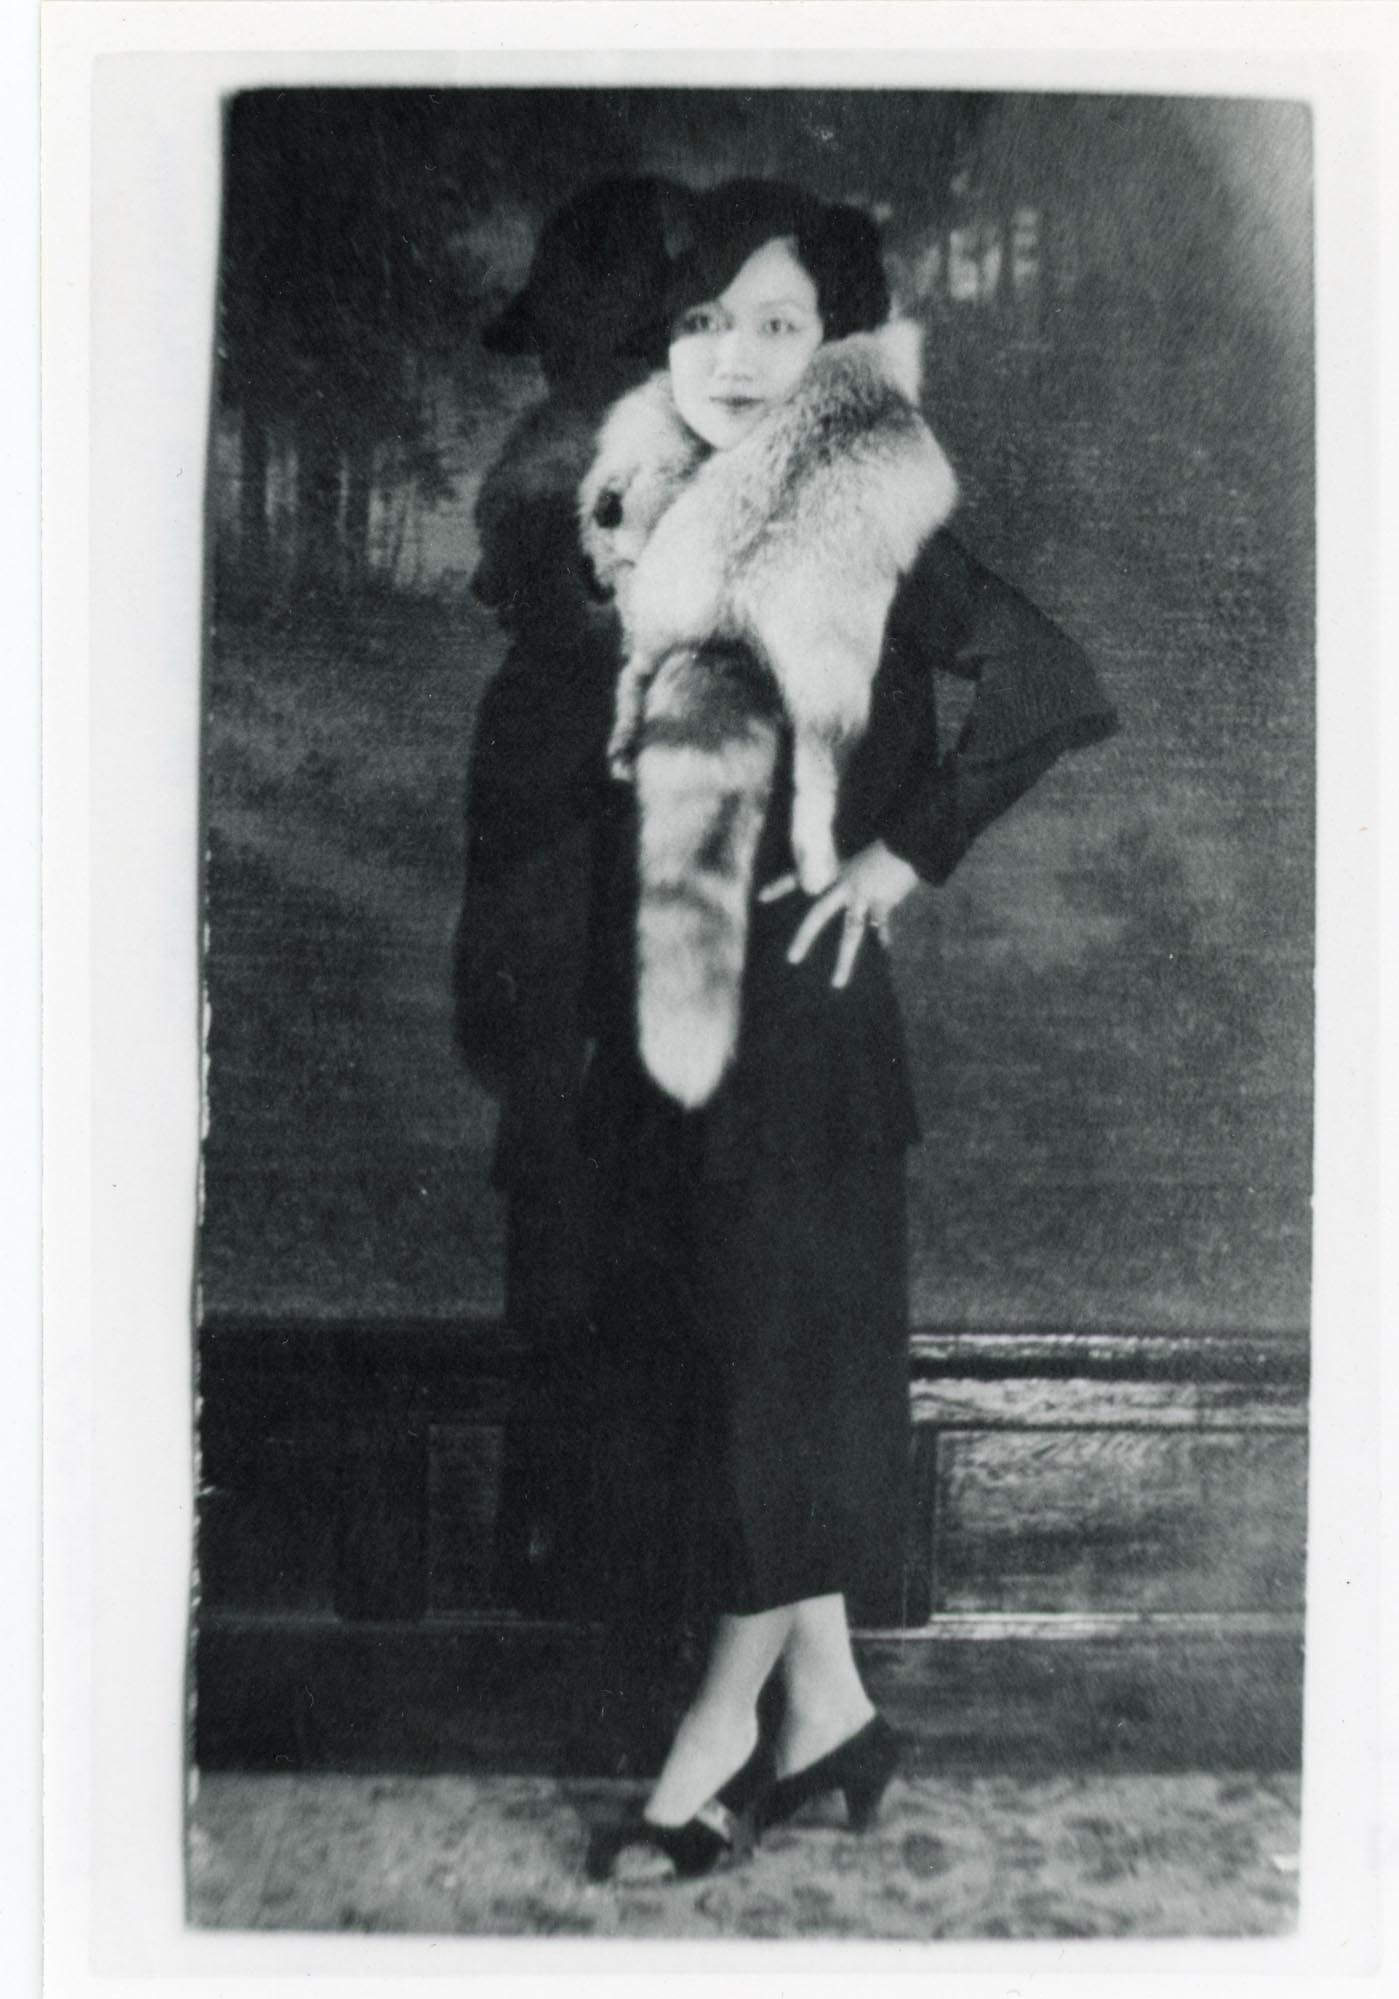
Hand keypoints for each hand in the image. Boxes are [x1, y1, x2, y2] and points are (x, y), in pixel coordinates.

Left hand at [759, 841, 920, 988]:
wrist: (905, 843)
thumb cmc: (885, 850)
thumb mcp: (859, 862)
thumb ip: (848, 878)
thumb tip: (839, 891)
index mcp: (836, 873)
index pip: (801, 877)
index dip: (780, 886)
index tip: (761, 897)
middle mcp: (845, 886)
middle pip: (819, 914)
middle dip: (805, 937)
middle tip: (791, 959)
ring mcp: (863, 896)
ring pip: (850, 933)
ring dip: (844, 961)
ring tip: (837, 984)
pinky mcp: (884, 902)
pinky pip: (881, 926)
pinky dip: (884, 938)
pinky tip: (884, 951)